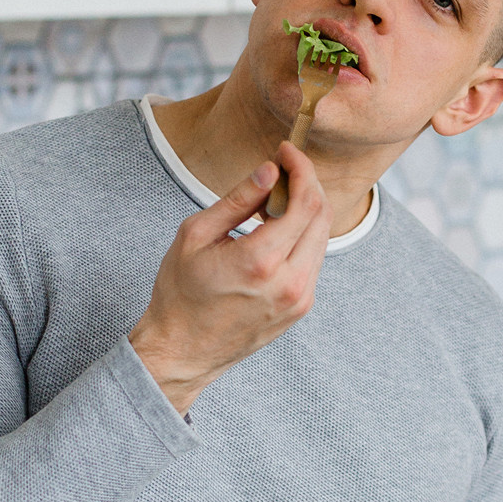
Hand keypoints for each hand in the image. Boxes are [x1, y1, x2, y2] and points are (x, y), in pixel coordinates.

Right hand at [130, 143, 328, 413]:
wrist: (184, 350)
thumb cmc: (180, 293)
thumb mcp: (196, 235)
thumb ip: (238, 199)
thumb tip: (269, 170)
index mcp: (260, 261)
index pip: (304, 200)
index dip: (301, 168)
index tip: (287, 151)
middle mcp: (289, 282)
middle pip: (322, 215)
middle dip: (308, 183)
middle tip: (285, 167)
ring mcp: (300, 298)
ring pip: (322, 238)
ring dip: (307, 209)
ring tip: (275, 198)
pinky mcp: (301, 308)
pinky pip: (314, 259)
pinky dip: (303, 235)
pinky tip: (277, 229)